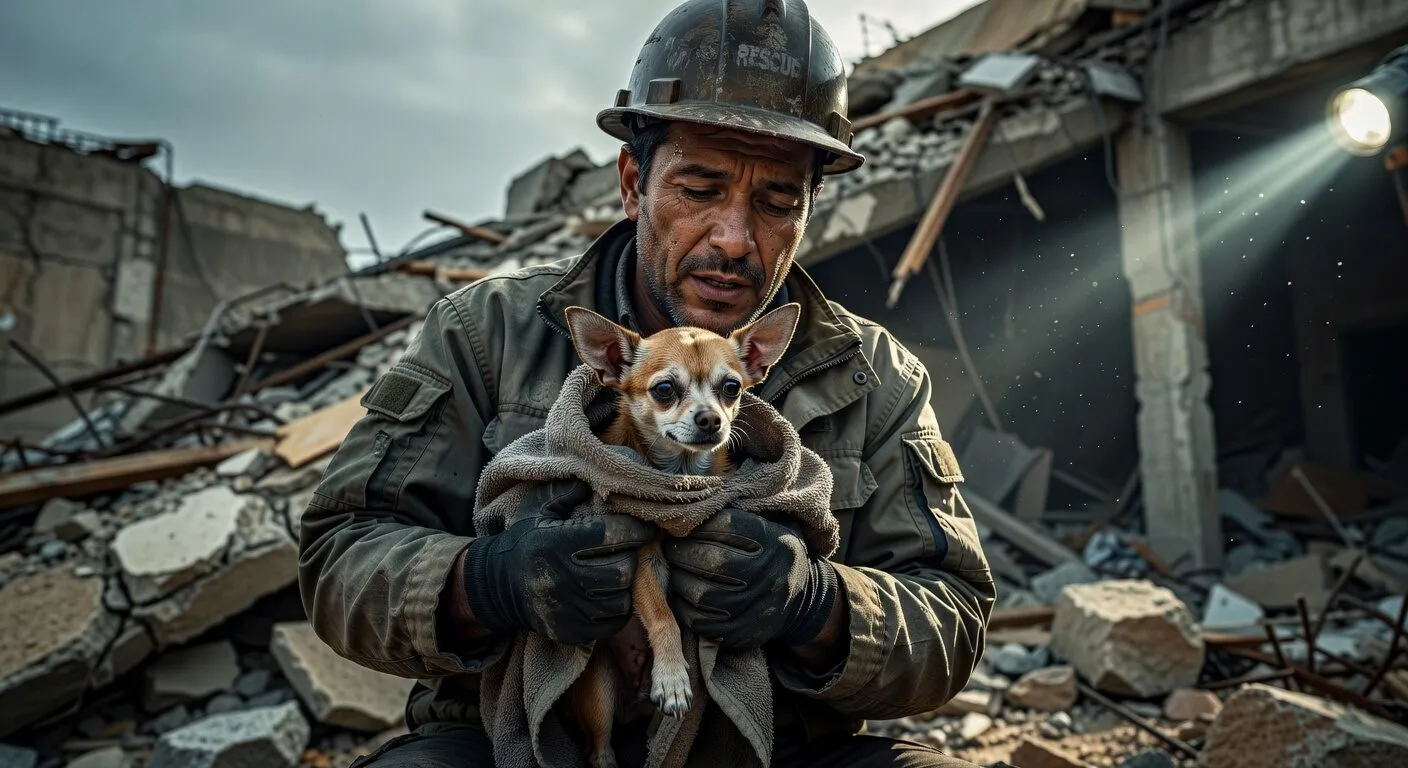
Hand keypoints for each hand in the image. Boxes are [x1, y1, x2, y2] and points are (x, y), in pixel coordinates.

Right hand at [463, 480, 653, 645]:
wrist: (497, 586)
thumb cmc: (524, 540)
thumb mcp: (536, 508)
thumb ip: (565, 490)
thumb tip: (596, 478)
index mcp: (555, 544)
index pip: (610, 534)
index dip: (636, 528)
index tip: (647, 526)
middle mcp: (562, 578)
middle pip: (621, 570)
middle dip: (632, 557)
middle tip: (633, 549)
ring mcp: (567, 609)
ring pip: (621, 598)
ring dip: (627, 583)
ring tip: (622, 568)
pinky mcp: (572, 631)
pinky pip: (613, 622)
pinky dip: (619, 607)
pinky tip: (612, 591)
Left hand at [662, 508, 837, 648]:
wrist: (801, 598)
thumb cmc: (772, 552)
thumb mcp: (769, 525)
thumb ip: (737, 512)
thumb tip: (689, 504)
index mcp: (775, 541)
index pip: (727, 525)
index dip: (699, 524)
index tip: (684, 525)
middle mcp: (770, 574)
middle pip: (713, 561)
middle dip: (682, 552)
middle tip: (670, 548)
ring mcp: (758, 608)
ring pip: (703, 593)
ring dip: (679, 580)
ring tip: (675, 570)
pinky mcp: (744, 633)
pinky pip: (702, 621)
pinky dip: (684, 606)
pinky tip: (682, 594)